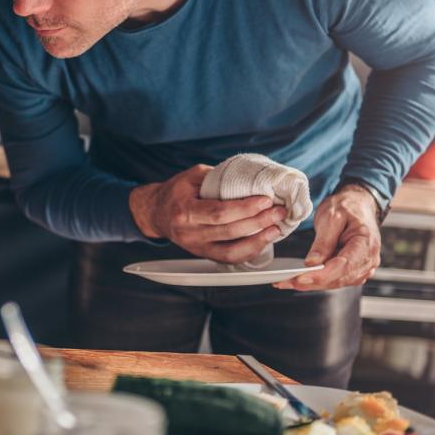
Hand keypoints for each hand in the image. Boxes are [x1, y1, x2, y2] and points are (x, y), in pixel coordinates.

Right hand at [129, 164, 287, 264]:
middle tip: (278, 211)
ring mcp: (196, 247)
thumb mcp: (192, 176)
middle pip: (229, 232)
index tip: (265, 200)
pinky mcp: (203, 254)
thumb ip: (218, 177)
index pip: (218, 213)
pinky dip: (248, 251)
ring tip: (276, 229)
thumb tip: (250, 177)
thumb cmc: (176, 191)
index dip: (244, 208)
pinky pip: (229, 258)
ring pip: (231, 251)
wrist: (156, 212)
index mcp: (184, 211)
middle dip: (258, 222)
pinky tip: (263, 241)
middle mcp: (189, 233)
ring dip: (257, 241)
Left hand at [274, 184, 380, 289]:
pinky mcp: (353, 270)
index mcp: (366, 243)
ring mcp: (362, 267)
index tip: (301, 278)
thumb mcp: (332, 216)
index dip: (322, 275)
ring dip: (312, 284)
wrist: (357, 205)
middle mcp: (369, 260)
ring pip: (335, 283)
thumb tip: (313, 263)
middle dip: (312, 282)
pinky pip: (335, 280)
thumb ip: (323, 241)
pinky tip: (299, 278)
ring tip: (287, 281)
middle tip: (286, 282)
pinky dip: (317, 280)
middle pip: (339, 278)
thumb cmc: (347, 207)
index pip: (344, 265)